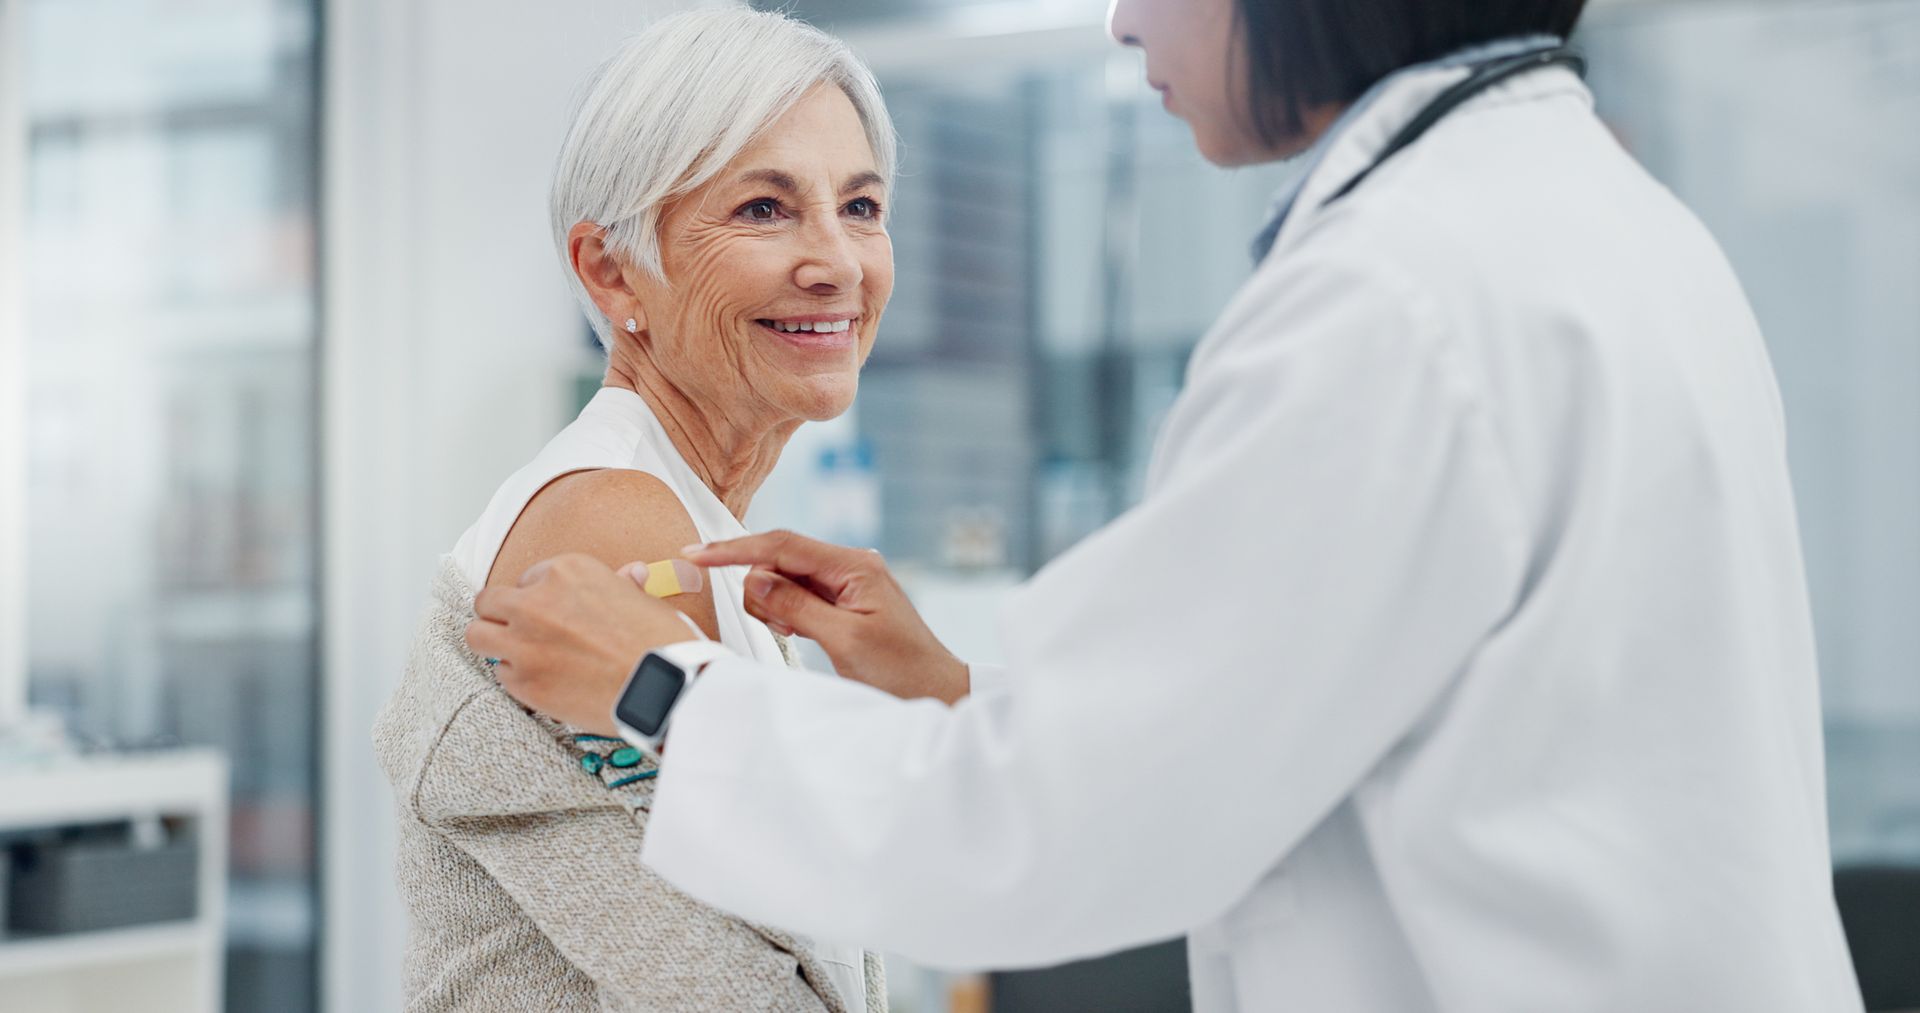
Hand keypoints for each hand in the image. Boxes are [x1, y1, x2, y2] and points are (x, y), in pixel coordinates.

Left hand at [465, 553, 702, 733]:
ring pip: (477, 634)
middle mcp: (537, 601)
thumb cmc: (662, 642)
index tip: (552, 613)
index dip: (539, 597)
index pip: (528, 578)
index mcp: (567, 571)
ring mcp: (525, 642)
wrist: (664, 688)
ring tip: (515, 652)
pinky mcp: (523, 682)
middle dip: (501, 614)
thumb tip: (630, 574)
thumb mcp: (644, 600)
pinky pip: (500, 674)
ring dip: (494, 641)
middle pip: (488, 601)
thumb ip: (622, 585)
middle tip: (519, 629)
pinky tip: (543, 681)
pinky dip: (517, 678)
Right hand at [683, 531, 969, 703]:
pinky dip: (787, 613)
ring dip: (776, 606)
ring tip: (801, 636)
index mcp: (854, 565)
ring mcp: (845, 583)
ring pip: (783, 580)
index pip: (782, 545)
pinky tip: (801, 634)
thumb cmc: (901, 670)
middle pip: (778, 559)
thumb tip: (755, 578)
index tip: (696, 553)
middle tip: (785, 630)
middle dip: (763, 591)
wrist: (936, 692)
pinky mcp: (841, 602)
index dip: (735, 549)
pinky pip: (796, 597)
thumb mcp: (844, 640)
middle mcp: (849, 566)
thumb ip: (797, 606)